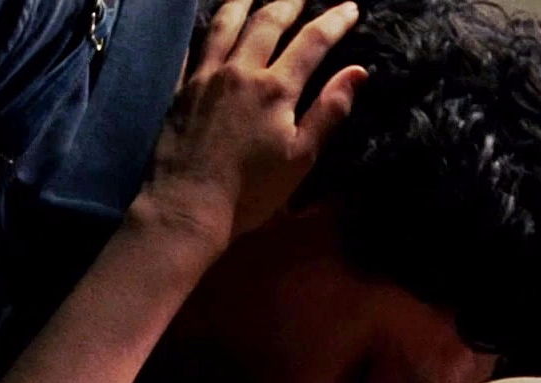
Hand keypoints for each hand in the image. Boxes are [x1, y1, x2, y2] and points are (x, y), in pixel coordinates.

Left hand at [141, 0, 366, 247]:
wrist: (189, 205)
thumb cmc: (253, 190)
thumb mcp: (301, 157)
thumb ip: (329, 111)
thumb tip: (358, 72)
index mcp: (276, 88)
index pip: (311, 42)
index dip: (333, 21)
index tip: (350, 7)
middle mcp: (241, 71)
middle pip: (267, 21)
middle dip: (289, 1)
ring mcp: (207, 75)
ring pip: (226, 23)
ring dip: (243, 1)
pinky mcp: (182, 88)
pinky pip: (194, 45)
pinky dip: (206, 27)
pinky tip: (211, 22)